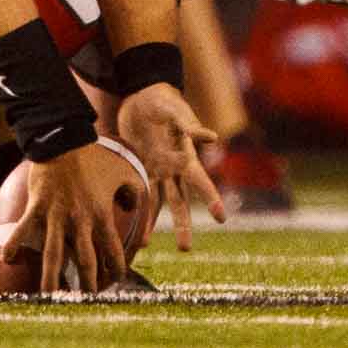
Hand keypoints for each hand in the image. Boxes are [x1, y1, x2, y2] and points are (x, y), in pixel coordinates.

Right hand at [2, 142, 142, 291]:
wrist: (64, 138)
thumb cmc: (94, 156)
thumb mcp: (122, 172)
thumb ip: (133, 191)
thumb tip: (132, 207)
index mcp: (102, 214)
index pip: (112, 250)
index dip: (116, 269)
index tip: (115, 281)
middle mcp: (80, 220)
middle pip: (85, 260)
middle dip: (87, 283)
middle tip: (84, 301)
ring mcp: (57, 214)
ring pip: (54, 253)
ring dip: (51, 278)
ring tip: (49, 297)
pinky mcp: (36, 206)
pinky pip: (24, 229)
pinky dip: (15, 245)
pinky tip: (8, 260)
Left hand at [116, 84, 223, 251]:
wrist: (141, 97)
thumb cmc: (164, 100)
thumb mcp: (175, 109)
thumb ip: (189, 123)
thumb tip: (212, 137)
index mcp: (186, 156)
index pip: (200, 180)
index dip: (211, 198)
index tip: (221, 218)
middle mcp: (173, 168)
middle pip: (180, 201)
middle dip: (183, 224)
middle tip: (185, 249)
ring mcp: (156, 170)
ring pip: (157, 202)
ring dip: (153, 224)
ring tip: (144, 246)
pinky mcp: (138, 168)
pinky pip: (137, 192)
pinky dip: (134, 208)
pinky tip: (127, 224)